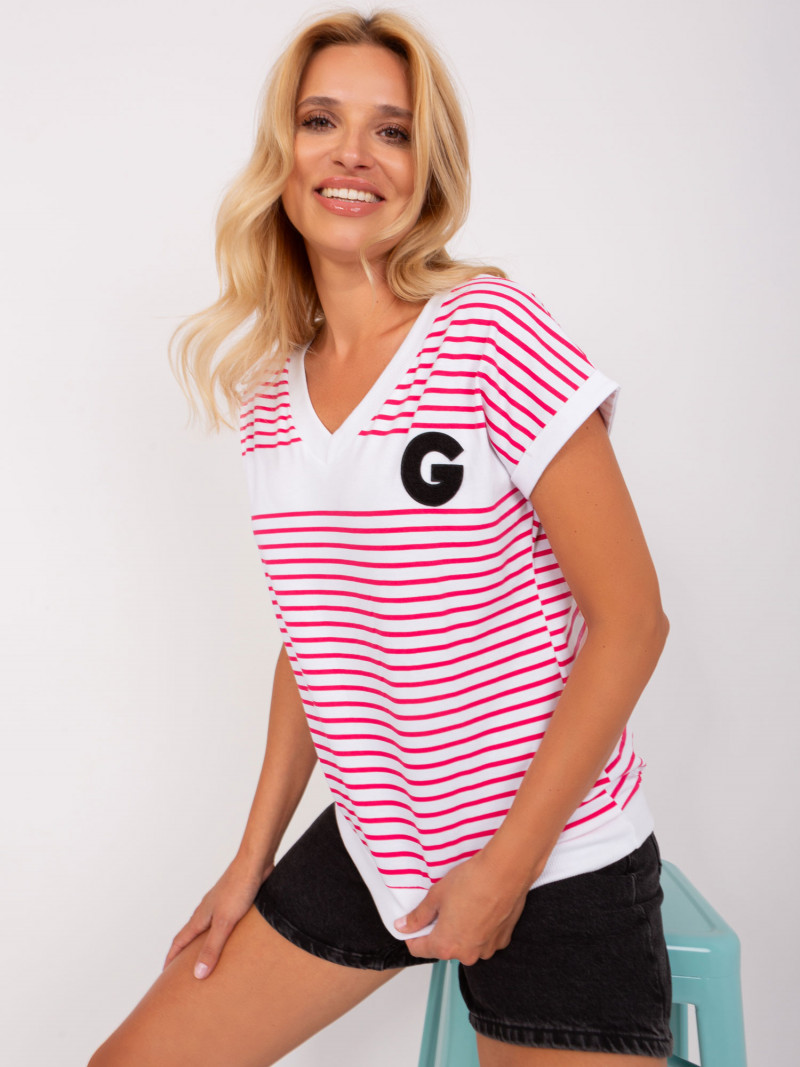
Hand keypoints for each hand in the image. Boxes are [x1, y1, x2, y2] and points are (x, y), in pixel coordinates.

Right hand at [163, 856, 271, 978]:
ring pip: (206, 928)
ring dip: (203, 943)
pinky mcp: (234, 902)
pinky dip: (221, 934)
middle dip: (185, 953)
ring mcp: (220, 905)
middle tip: (183, 970)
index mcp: (200, 917)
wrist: (255, 863)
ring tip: (207, 957)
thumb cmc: (239, 888)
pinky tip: (232, 938)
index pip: (180, 941)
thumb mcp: (225, 922)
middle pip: (190, 935)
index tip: (165, 974)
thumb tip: (197, 974)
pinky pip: (223, 922)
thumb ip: (212, 948)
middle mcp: (207, 911)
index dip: (171, 958)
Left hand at [396, 851, 530, 964]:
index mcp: (445, 946)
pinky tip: (481, 908)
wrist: (505, 872)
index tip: (415, 923)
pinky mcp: (502, 940)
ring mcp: (486, 949)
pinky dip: (480, 928)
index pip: (419, 950)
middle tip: (443, 907)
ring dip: (462, 931)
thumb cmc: (471, 882)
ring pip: (466, 944)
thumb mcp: (436, 896)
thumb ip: (418, 916)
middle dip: (440, 931)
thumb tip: (403, 927)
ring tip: (464, 905)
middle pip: (444, 947)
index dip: (413, 935)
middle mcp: (466, 954)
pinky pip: (484, 939)